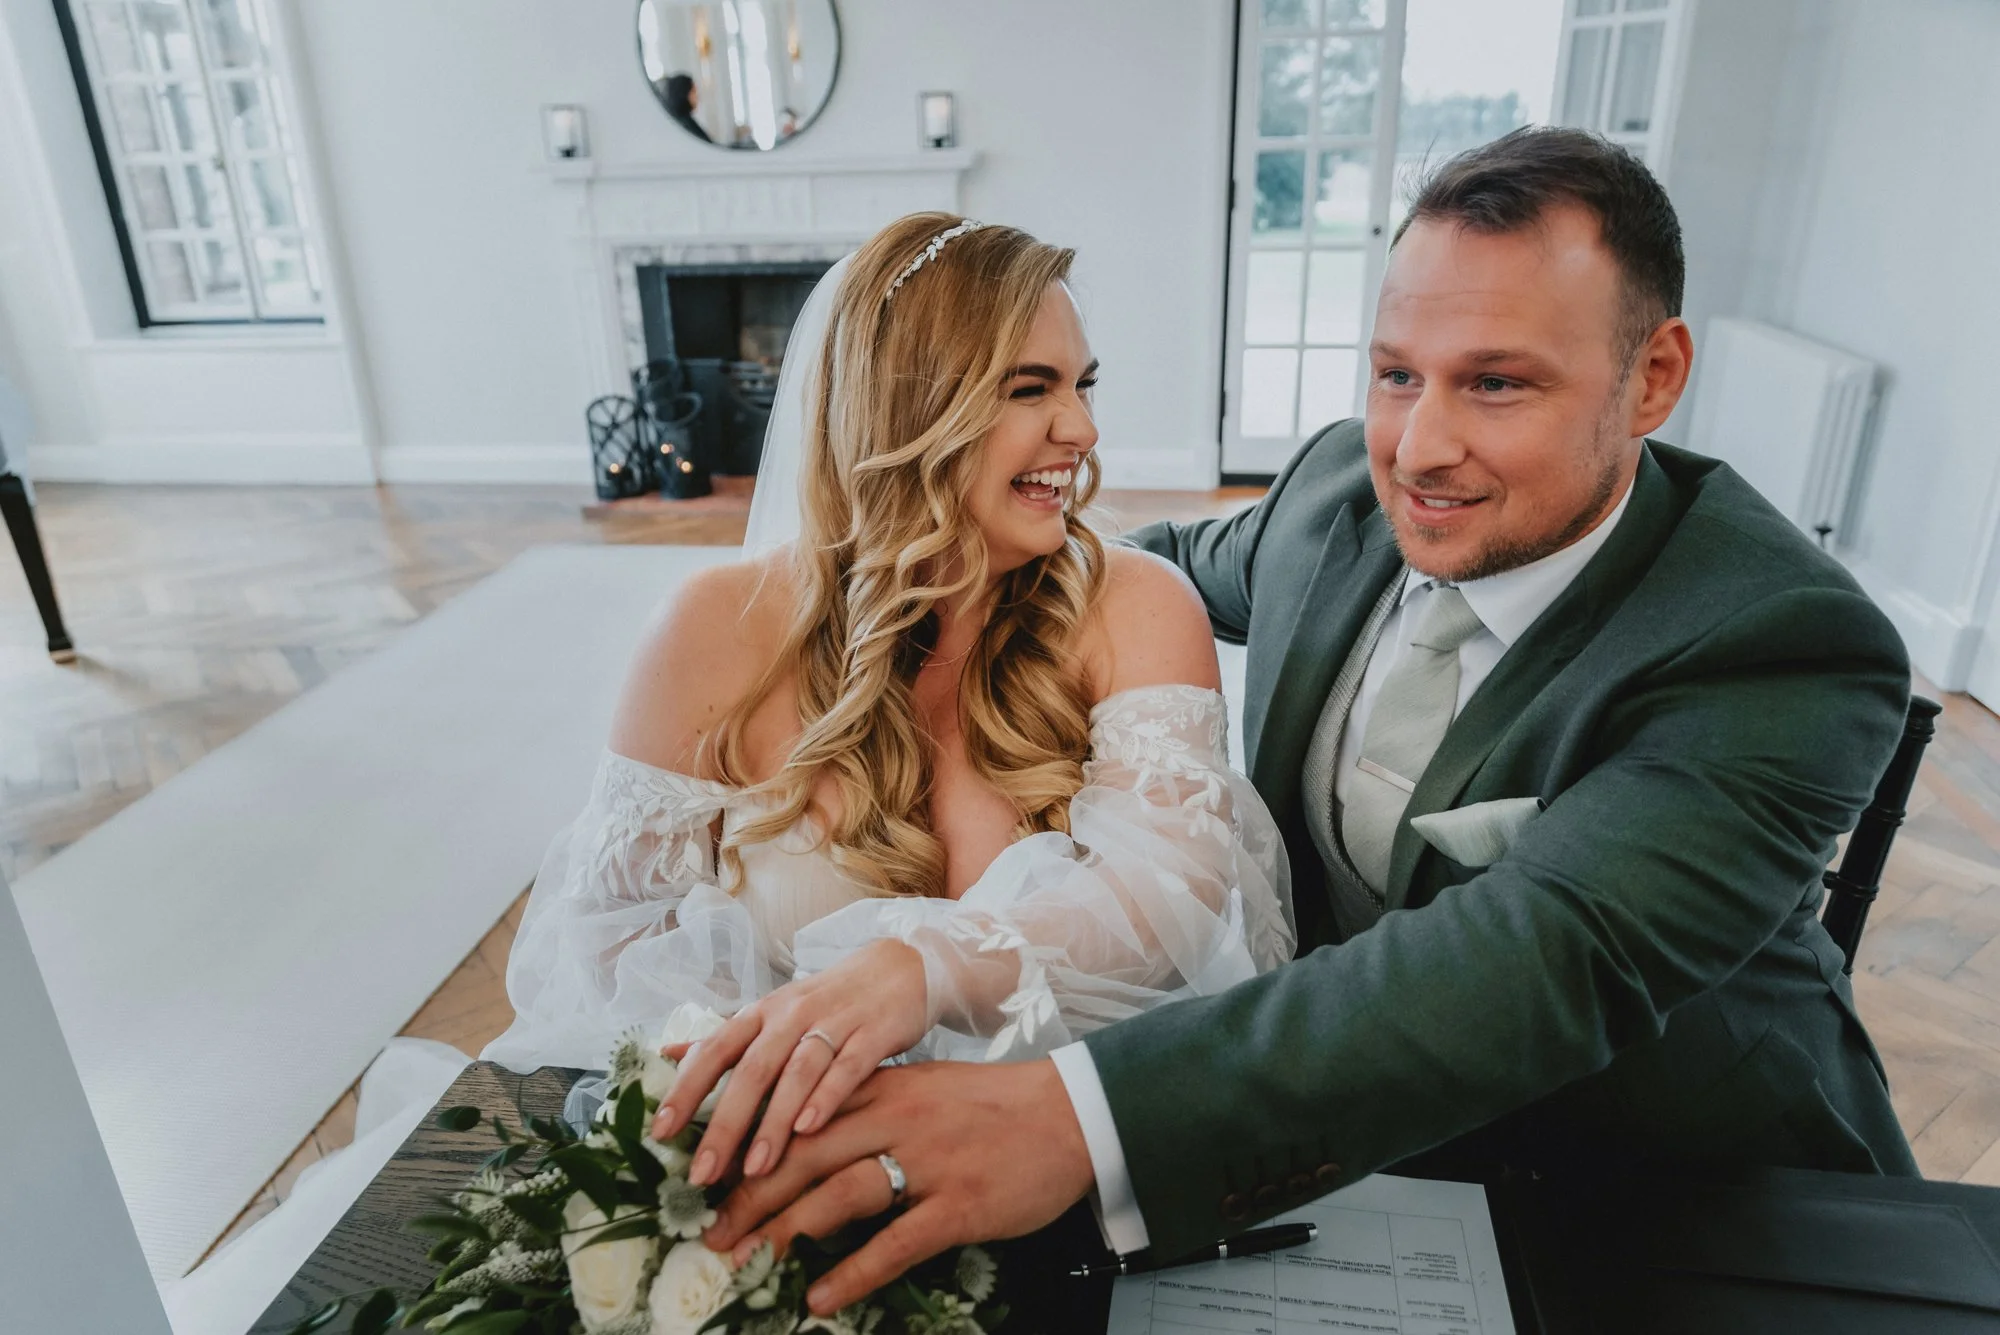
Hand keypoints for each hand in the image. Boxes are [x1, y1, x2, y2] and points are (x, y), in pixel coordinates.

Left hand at [653, 938, 928, 1185]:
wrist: (899, 967)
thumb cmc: (827, 1001)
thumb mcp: (773, 1014)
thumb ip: (725, 1037)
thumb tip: (667, 1054)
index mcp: (761, 1014)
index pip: (715, 1050)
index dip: (686, 1089)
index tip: (660, 1132)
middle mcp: (791, 1015)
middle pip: (752, 1070)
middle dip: (725, 1124)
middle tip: (703, 1173)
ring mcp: (834, 1022)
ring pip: (797, 1073)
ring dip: (774, 1122)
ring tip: (756, 1170)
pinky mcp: (873, 1033)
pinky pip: (847, 1068)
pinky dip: (827, 1097)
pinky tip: (810, 1130)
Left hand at [704, 1059, 1094, 1314]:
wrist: (1069, 1115)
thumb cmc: (992, 1107)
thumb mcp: (922, 1089)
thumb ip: (868, 1105)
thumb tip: (809, 1132)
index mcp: (882, 1090)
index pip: (799, 1116)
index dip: (750, 1150)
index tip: (711, 1180)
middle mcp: (896, 1120)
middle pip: (803, 1155)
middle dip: (749, 1197)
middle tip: (711, 1234)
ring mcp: (929, 1162)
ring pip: (839, 1195)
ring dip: (786, 1232)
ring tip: (748, 1264)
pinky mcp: (959, 1205)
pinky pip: (895, 1243)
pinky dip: (853, 1272)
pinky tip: (820, 1298)